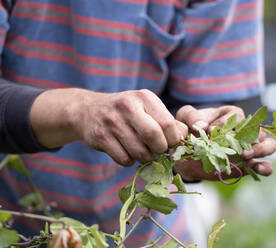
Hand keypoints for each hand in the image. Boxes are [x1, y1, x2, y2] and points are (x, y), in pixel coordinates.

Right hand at [30, 89, 186, 165]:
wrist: (89, 110)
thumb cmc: (126, 111)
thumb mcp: (146, 107)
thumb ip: (167, 120)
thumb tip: (185, 136)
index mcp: (144, 97)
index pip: (168, 124)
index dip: (173, 139)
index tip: (171, 143)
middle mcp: (127, 106)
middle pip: (153, 137)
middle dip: (160, 149)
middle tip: (158, 150)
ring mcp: (112, 122)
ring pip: (138, 152)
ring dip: (145, 158)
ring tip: (143, 151)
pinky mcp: (100, 137)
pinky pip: (123, 159)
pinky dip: (130, 161)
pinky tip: (128, 152)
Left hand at [173, 105, 275, 180]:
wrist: (188, 155)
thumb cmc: (190, 131)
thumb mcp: (185, 118)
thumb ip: (191, 116)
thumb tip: (202, 124)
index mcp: (231, 114)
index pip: (235, 117)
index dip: (223, 125)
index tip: (210, 132)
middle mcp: (245, 129)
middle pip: (258, 129)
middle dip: (248, 137)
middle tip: (235, 145)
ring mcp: (250, 148)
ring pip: (269, 145)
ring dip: (260, 149)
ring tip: (245, 156)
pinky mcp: (249, 164)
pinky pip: (266, 165)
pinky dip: (265, 167)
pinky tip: (257, 168)